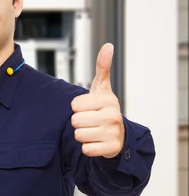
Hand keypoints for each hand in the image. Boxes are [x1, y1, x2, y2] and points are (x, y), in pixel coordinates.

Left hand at [71, 43, 124, 157]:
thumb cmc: (104, 108)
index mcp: (107, 100)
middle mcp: (112, 116)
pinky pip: (86, 150)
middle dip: (79, 122)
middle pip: (75, 121)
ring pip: (79, 135)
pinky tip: (97, 142)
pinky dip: (88, 147)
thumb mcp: (102, 88)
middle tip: (90, 120)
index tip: (88, 108)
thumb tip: (108, 46)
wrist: (119, 134)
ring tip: (93, 131)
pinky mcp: (111, 149)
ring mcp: (112, 133)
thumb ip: (102, 67)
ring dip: (82, 135)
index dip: (77, 107)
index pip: (75, 105)